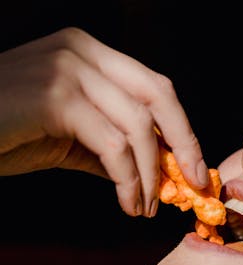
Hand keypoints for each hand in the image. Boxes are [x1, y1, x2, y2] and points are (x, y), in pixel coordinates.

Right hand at [0, 27, 208, 216]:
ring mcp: (68, 69)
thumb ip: (111, 147)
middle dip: (185, 144)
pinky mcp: (55, 97)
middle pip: (158, 95)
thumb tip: (157, 174)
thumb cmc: (9, 134)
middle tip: (195, 185)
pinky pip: (111, 146)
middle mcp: (82, 51)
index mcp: (89, 53)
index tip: (197, 169)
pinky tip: (128, 204)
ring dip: (151, 176)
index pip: (154, 88)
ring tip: (146, 208)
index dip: (182, 130)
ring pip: (138, 126)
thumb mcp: (70, 139)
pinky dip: (128, 182)